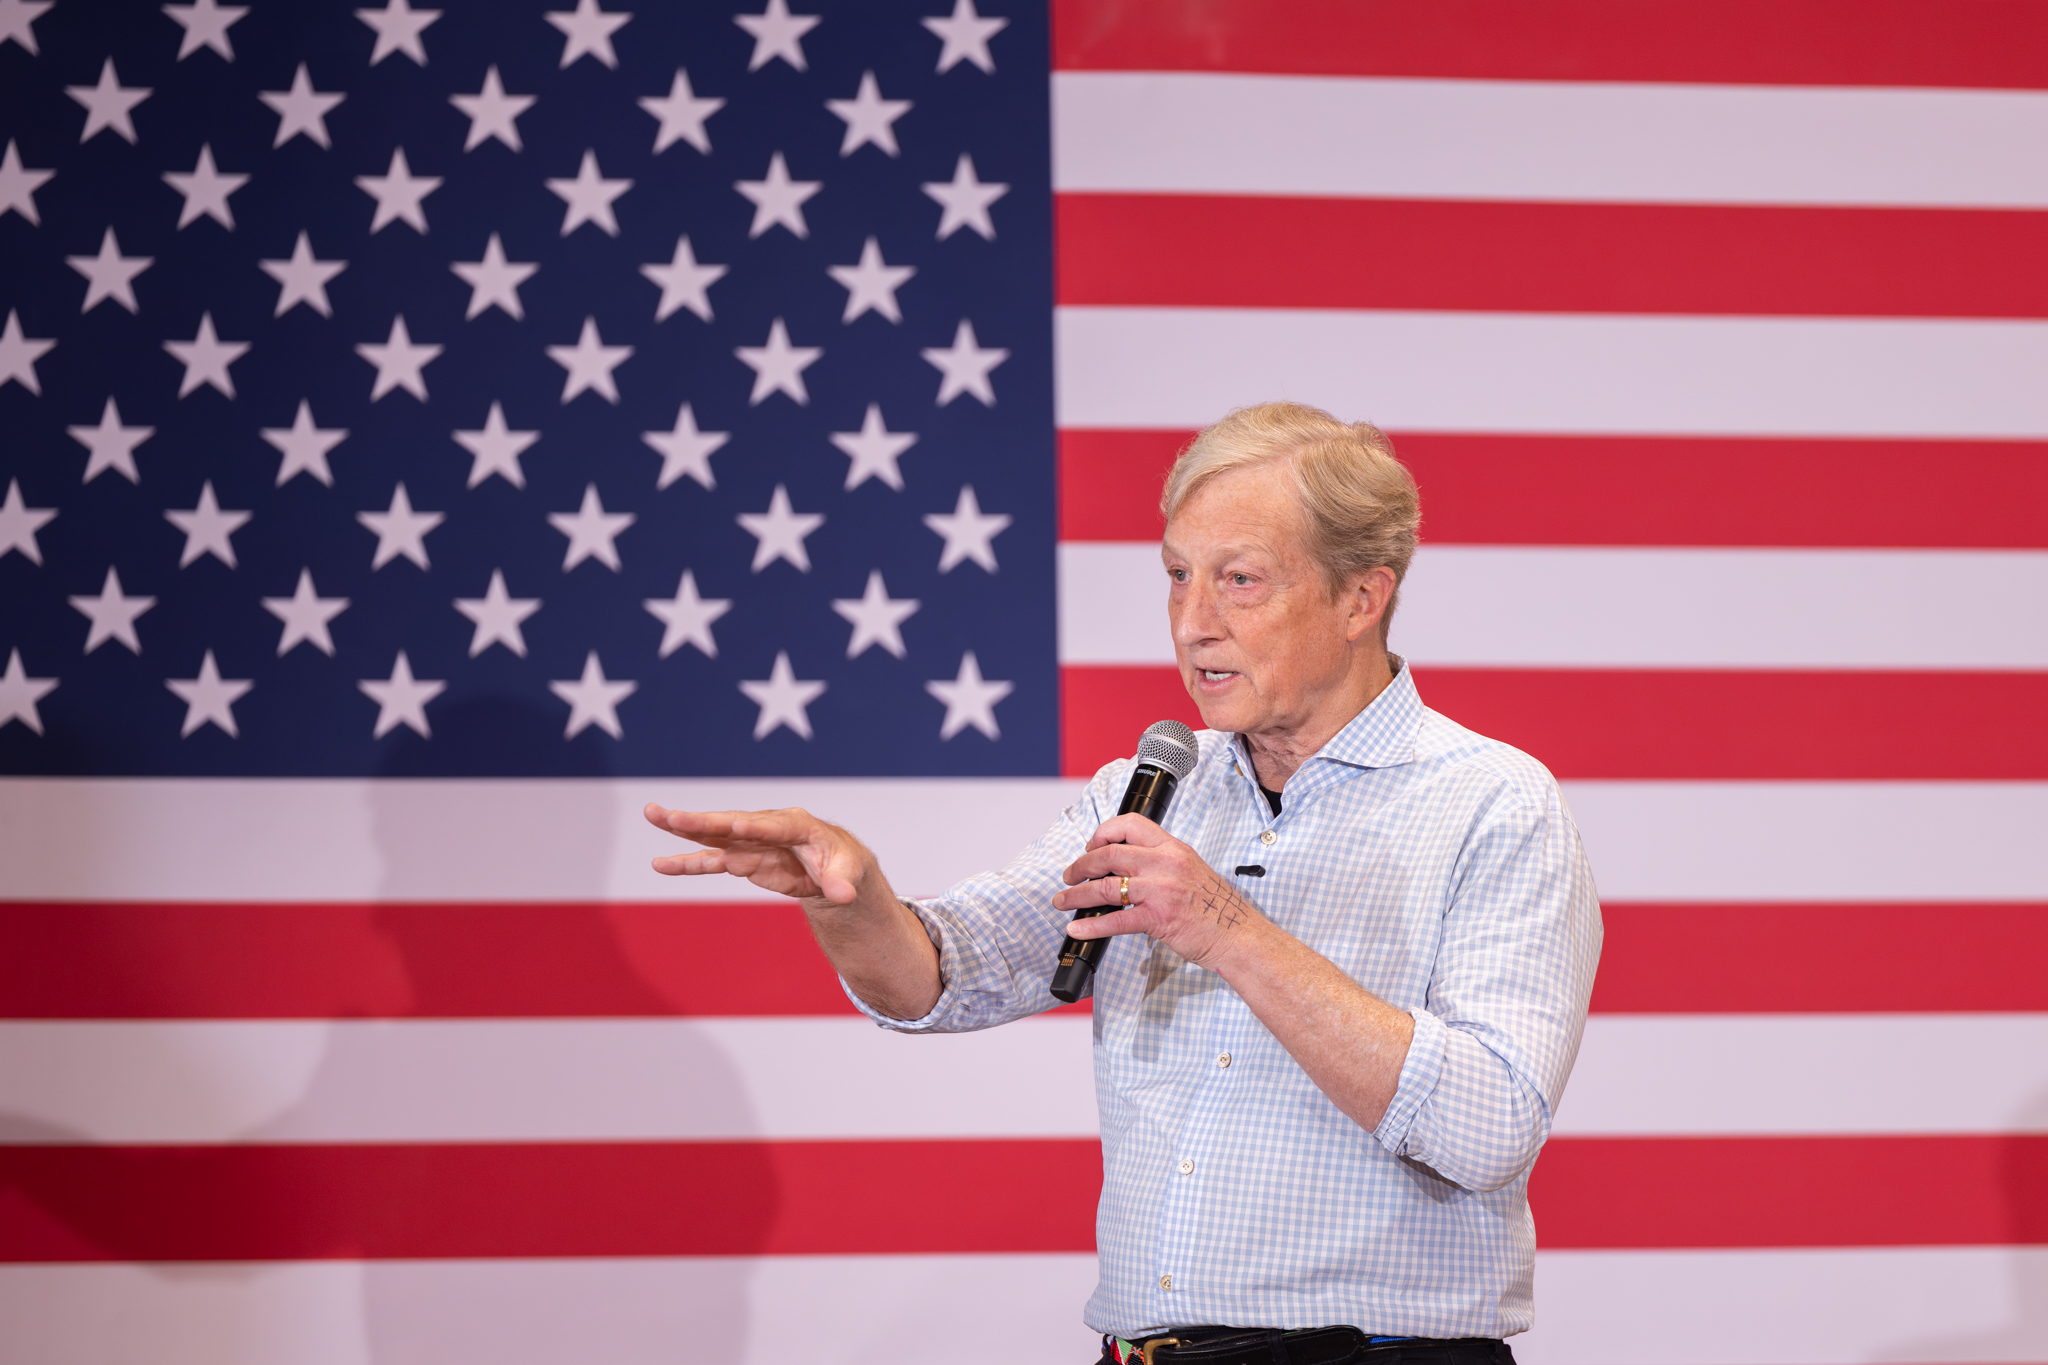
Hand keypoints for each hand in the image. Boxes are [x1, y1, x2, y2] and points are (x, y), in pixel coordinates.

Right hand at [644, 804, 872, 905]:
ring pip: (714, 834)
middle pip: (733, 822)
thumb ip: (842, 884)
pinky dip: (687, 864)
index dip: (755, 827)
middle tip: (672, 816)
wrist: (833, 870)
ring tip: (652, 815)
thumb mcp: (850, 875)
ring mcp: (751, 842)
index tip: (734, 826)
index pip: (775, 826)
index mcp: (800, 825)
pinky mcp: (742, 858)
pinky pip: (711, 860)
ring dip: (684, 829)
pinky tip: (661, 864)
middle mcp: (769, 827)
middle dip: (704, 820)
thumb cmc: (844, 865)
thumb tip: (842, 895)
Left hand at [1050, 813, 1268, 969]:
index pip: (1130, 824)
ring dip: (1077, 894)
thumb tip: (1125, 868)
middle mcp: (1165, 864)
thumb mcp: (1191, 870)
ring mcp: (1161, 890)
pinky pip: (1115, 920)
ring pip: (1105, 886)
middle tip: (1069, 875)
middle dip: (1081, 865)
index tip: (1090, 846)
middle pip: (1109, 854)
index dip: (1102, 833)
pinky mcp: (1158, 918)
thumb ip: (1160, 864)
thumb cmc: (1216, 908)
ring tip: (1063, 900)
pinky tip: (1077, 927)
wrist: (1238, 934)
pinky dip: (1091, 924)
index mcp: (1173, 848)